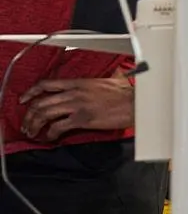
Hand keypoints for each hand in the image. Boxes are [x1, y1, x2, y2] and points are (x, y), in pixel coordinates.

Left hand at [18, 77, 134, 141]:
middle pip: (41, 102)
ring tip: (33, 132)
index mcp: (79, 83)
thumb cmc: (128, 94)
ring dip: (35, 124)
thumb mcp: (113, 80)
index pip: (47, 84)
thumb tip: (113, 75)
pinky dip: (50, 134)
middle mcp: (74, 93)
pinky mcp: (83, 119)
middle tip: (27, 123)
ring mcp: (77, 106)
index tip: (24, 99)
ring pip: (45, 114)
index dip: (31, 92)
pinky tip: (50, 138)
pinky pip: (58, 127)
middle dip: (29, 115)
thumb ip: (105, 78)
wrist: (137, 103)